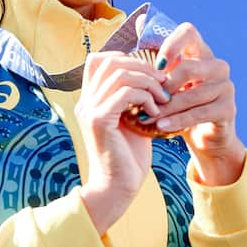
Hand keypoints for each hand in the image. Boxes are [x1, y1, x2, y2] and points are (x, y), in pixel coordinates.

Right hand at [74, 50, 170, 233]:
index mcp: (90, 99)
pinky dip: (145, 97)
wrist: (118, 187)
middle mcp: (85, 101)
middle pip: (110, 61)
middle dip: (142, 68)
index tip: (149, 75)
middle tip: (161, 85)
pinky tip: (155, 111)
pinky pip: (125, 93)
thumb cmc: (128, 156)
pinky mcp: (99, 121)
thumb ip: (133, 97)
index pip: (99, 59)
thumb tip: (151, 75)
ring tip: (161, 98)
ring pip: (120, 74)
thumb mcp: (131, 119)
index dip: (126, 59)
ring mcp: (89, 110)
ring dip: (147, 82)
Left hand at [151, 23, 245, 186]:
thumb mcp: (166, 78)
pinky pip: (200, 113)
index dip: (171, 44)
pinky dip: (179, 120)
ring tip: (147, 116)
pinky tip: (162, 126)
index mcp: (201, 51)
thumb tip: (140, 19)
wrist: (203, 135)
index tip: (156, 66)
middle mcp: (217, 65)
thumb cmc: (179, 102)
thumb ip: (154, 52)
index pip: (188, 32)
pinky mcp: (228, 109)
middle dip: (164, 85)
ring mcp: (226, 86)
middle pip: (189, 67)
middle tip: (145, 98)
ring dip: (167, 107)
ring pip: (193, 94)